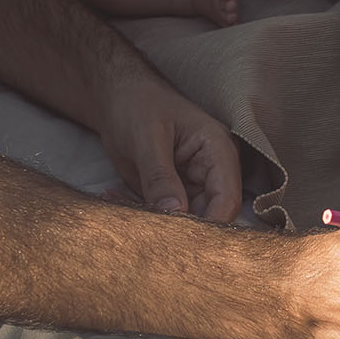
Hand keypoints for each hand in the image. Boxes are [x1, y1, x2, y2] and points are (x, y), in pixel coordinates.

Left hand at [96, 74, 242, 220]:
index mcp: (218, 152)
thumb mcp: (146, 138)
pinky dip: (138, 211)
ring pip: (183, 220)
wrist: (118, 97)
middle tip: (142, 229)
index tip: (180, 241)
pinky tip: (112, 195)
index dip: (210, 224)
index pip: (227, 199)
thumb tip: (174, 211)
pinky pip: (162, 214)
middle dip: (176, 227)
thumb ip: (160, 176)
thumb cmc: (138, 104)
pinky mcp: (171, 193)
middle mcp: (212, 173)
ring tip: (117, 200)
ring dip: (152, 220)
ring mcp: (192, 185)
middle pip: (208, 216)